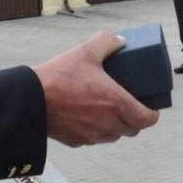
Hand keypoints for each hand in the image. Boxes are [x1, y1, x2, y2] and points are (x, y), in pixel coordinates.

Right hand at [33, 32, 158, 146]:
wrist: (30, 100)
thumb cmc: (59, 77)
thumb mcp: (85, 52)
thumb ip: (106, 43)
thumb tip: (120, 40)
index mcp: (116, 103)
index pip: (146, 120)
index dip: (152, 115)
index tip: (150, 109)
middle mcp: (107, 123)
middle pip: (132, 130)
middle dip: (134, 120)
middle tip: (128, 107)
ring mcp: (92, 135)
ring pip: (113, 136)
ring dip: (115, 127)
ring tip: (107, 112)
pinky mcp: (76, 142)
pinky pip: (93, 139)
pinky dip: (95, 131)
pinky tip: (86, 118)